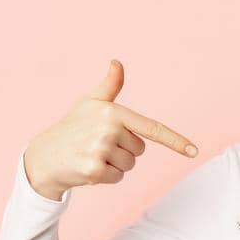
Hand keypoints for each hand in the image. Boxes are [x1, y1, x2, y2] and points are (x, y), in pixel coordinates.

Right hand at [23, 59, 198, 199]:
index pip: (151, 128)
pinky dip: (106, 177)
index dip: (175, 141)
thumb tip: (116, 62)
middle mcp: (107, 129)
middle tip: (99, 144)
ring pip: (129, 165)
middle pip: (140, 150)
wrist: (45, 155)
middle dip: (124, 150)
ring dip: (115, 165)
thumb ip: (109, 86)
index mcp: (112, 111)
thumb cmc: (72, 126)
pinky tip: (88, 167)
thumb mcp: (90, 103)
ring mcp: (100, 150)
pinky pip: (118, 178)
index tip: (194, 151)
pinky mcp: (94, 170)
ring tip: (93, 155)